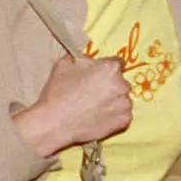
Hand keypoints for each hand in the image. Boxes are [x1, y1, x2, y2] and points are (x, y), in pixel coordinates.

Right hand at [13, 55, 131, 155]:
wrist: (54, 122)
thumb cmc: (58, 92)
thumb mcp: (64, 64)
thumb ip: (83, 58)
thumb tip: (89, 60)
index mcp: (110, 68)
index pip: (117, 63)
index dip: (105, 69)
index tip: (98, 75)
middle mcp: (123, 85)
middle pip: (120, 81)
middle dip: (109, 85)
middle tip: (92, 93)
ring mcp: (125, 104)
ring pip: (122, 98)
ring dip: (112, 100)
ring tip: (94, 107)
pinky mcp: (124, 121)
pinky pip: (122, 115)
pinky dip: (113, 115)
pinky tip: (98, 117)